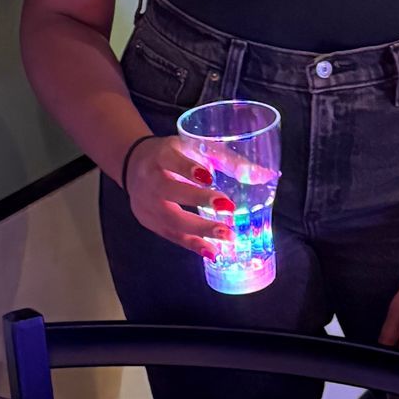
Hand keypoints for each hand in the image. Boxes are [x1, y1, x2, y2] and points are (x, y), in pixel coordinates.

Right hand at [123, 134, 231, 257]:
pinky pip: (170, 235)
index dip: (188, 168)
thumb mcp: (193, 147)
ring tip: (227, 236)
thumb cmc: (172, 154)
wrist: (133, 164)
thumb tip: (265, 175)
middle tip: (228, 208)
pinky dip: (192, 244)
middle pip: (169, 191)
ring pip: (170, 219)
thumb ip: (226, 160)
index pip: (171, 160)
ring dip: (199, 230)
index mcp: (160, 155)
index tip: (209, 177)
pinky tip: (212, 252)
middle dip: (198, 200)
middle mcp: (149, 178)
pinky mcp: (147, 221)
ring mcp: (145, 202)